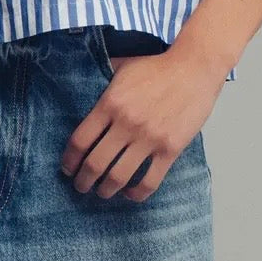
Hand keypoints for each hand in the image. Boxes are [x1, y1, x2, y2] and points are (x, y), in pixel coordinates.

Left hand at [59, 43, 225, 200]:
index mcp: (110, 103)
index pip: (80, 141)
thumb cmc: (157, 67)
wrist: (194, 69)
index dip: (69, 160)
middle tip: (80, 185)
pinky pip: (150, 181)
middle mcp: (126, 123)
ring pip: (119, 177)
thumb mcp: (121, 67)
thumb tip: (81, 85)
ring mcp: (149, 138)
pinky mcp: (170, 149)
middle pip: (95, 164)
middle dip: (83, 180)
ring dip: (106, 190)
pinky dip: (137, 193)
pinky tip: (130, 193)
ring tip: (102, 192)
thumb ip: (100, 80)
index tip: (67, 168)